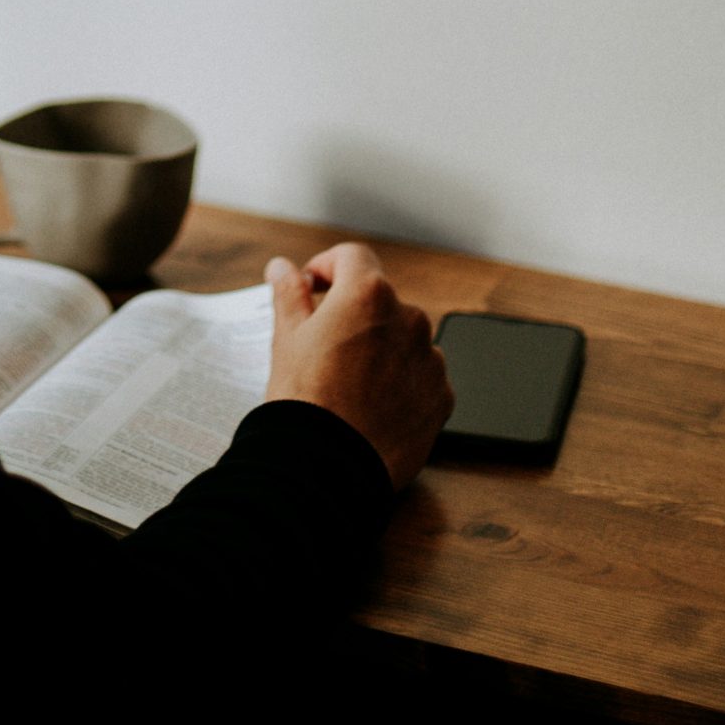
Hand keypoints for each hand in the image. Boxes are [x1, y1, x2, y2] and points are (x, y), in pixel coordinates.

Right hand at [263, 241, 452, 491]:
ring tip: (349, 383)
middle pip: (380, 300)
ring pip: (403, 338)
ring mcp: (430, 358)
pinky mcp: (442, 396)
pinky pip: (420, 375)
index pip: (352, 257)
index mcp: (368, 294)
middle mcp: (409, 318)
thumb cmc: (305, 400)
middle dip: (355, 315)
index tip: (313, 289)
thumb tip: (282, 268)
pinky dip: (401, 381)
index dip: (327, 267)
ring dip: (381, 348)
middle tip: (324, 347)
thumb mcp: (287, 339)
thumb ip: (290, 294)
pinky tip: (373, 404)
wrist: (329, 466)